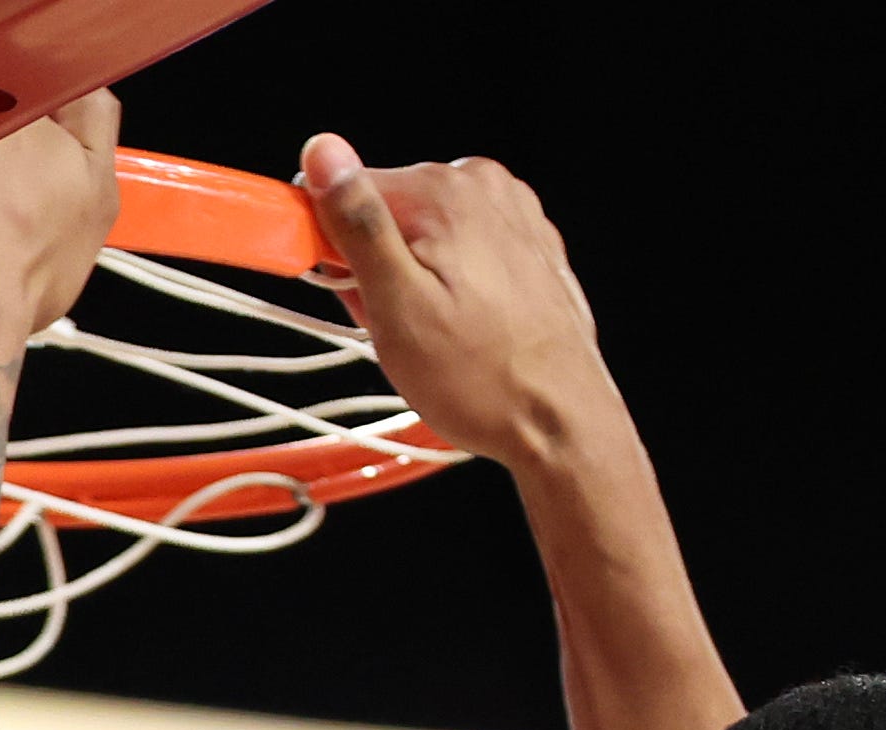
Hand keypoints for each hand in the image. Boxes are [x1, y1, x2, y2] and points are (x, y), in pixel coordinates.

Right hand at [300, 135, 618, 468]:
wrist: (562, 422)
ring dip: (412, 282)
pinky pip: (465, 253)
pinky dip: (451, 287)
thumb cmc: (483, 378)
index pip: (348, 191)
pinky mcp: (529, 248)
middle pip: (390, 214)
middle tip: (395, 327)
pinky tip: (462, 329)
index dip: (331, 248)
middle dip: (376, 269)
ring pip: (426, 236)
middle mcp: (486, 189)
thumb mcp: (396, 304)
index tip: (342, 290)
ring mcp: (514, 216)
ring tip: (432, 335)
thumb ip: (357, 221)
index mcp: (446, 192)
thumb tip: (323, 153)